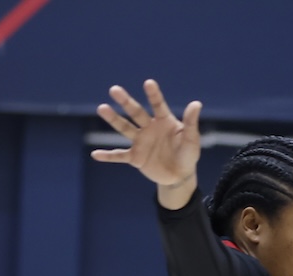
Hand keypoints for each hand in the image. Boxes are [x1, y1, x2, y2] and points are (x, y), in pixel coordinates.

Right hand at [91, 80, 201, 197]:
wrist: (180, 176)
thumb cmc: (187, 154)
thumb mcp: (192, 139)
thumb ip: (191, 123)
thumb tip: (196, 104)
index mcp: (164, 121)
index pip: (158, 105)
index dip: (153, 95)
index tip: (148, 83)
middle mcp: (149, 128)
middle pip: (135, 112)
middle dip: (125, 102)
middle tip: (114, 90)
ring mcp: (140, 142)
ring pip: (125, 128)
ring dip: (113, 119)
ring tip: (102, 108)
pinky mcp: (135, 158)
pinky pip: (119, 156)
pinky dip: (108, 156)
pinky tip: (95, 155)